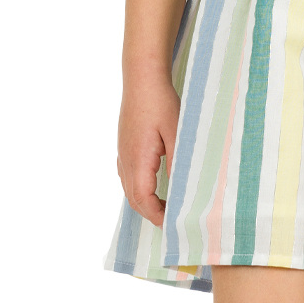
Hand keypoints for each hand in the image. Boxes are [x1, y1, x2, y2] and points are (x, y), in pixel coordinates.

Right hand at [116, 74, 180, 227]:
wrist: (142, 78)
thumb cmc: (160, 103)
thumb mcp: (176, 133)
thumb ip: (177, 162)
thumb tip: (181, 190)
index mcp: (138, 160)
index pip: (143, 200)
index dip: (157, 215)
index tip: (173, 224)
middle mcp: (126, 160)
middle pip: (134, 198)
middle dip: (151, 213)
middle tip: (172, 221)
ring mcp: (122, 152)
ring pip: (129, 188)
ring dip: (145, 202)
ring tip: (166, 206)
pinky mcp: (124, 145)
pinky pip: (128, 175)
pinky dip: (139, 188)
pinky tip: (153, 185)